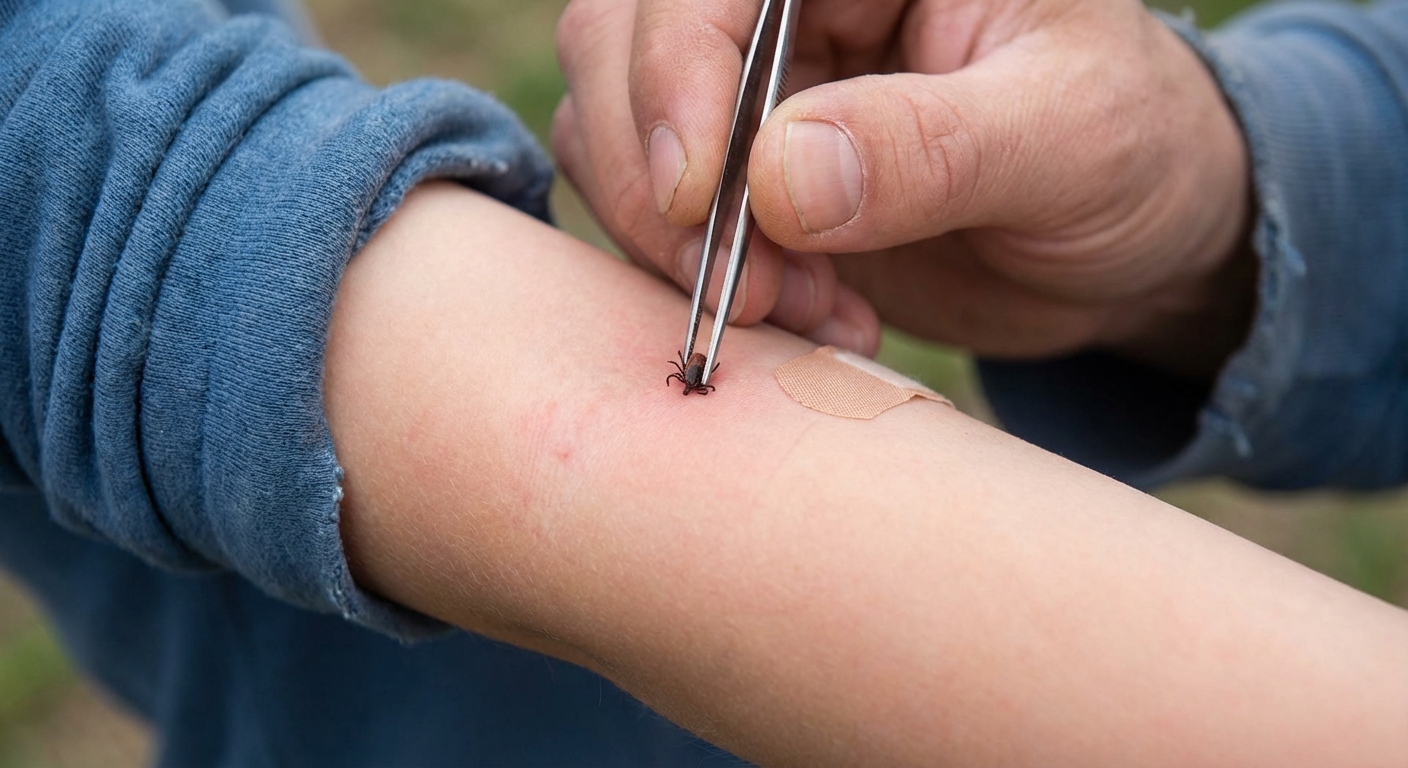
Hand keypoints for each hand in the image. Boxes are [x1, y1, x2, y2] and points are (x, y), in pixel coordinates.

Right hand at [553, 0, 1254, 372]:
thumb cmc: (1131, 155)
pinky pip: (655, 215)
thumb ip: (930, 146)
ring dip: (675, 243)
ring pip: (612, 130)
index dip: (674, 75)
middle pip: (622, 42)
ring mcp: (754, 89)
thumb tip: (775, 178)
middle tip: (748, 290)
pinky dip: (699, 282)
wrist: (1131, 244)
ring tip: (799, 309)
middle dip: (658, 178)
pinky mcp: (743, 178)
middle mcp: (789, 4)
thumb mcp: (1069, 138)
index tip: (702, 201)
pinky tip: (809, 318)